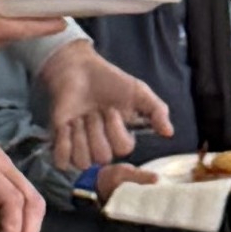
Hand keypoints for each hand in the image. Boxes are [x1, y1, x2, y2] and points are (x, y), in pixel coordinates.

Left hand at [45, 47, 174, 176]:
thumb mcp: (139, 93)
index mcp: (121, 140)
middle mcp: (102, 148)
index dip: (115, 128)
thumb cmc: (110, 81)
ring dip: (80, 134)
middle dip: (96, 128)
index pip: (123, 149)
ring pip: (82, 161)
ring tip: (79, 117)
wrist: (79, 69)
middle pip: (102, 156)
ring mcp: (81, 148)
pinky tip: (67, 125)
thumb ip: (156, 111)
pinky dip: (64, 141)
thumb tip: (169, 133)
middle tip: (93, 111)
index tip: (111, 109)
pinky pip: (62, 161)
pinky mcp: (61, 145)